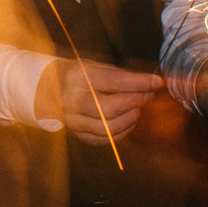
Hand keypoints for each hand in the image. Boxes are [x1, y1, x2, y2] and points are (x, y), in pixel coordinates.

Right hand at [45, 58, 162, 143]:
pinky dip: (123, 132)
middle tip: (147, 94)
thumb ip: (121, 76)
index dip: (139, 83)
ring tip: (137, 108)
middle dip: (135, 102)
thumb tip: (152, 83)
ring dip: (131, 118)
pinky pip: (107, 140)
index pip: (113, 82)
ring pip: (109, 128)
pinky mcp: (79, 135)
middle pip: (109, 108)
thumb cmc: (80, 76)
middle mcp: (71, 100)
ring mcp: (73, 120)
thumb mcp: (96, 66)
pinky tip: (128, 121)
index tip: (156, 82)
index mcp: (77, 78)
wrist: (50, 89)